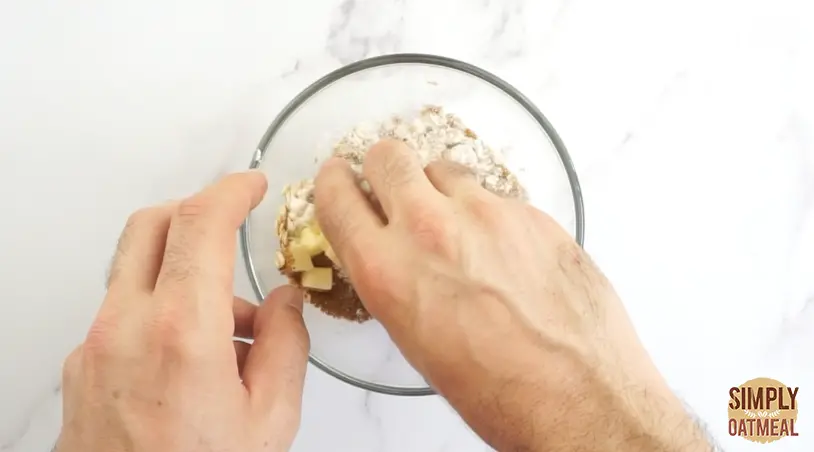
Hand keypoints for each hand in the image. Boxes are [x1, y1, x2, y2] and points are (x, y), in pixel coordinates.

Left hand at [57, 172, 309, 451]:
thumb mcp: (271, 420)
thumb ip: (285, 345)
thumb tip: (284, 302)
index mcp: (182, 332)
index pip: (200, 224)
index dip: (231, 190)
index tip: (251, 184)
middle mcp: (125, 328)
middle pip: (149, 225)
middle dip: (196, 210)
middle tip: (231, 221)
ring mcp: (94, 347)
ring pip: (134, 268)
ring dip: (183, 270)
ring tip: (233, 327)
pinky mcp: (80, 368)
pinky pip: (122, 311)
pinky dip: (160, 307)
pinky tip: (195, 356)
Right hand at [315, 140, 712, 451]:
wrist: (580, 397)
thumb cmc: (499, 391)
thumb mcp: (415, 341)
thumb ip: (394, 282)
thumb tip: (390, 258)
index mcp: (388, 270)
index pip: (337, 196)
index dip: (333, 183)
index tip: (338, 178)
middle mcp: (430, 230)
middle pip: (388, 156)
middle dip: (384, 168)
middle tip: (393, 184)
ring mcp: (486, 214)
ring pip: (443, 167)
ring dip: (438, 186)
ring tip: (454, 220)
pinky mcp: (531, 213)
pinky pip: (494, 193)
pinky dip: (488, 210)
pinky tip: (501, 245)